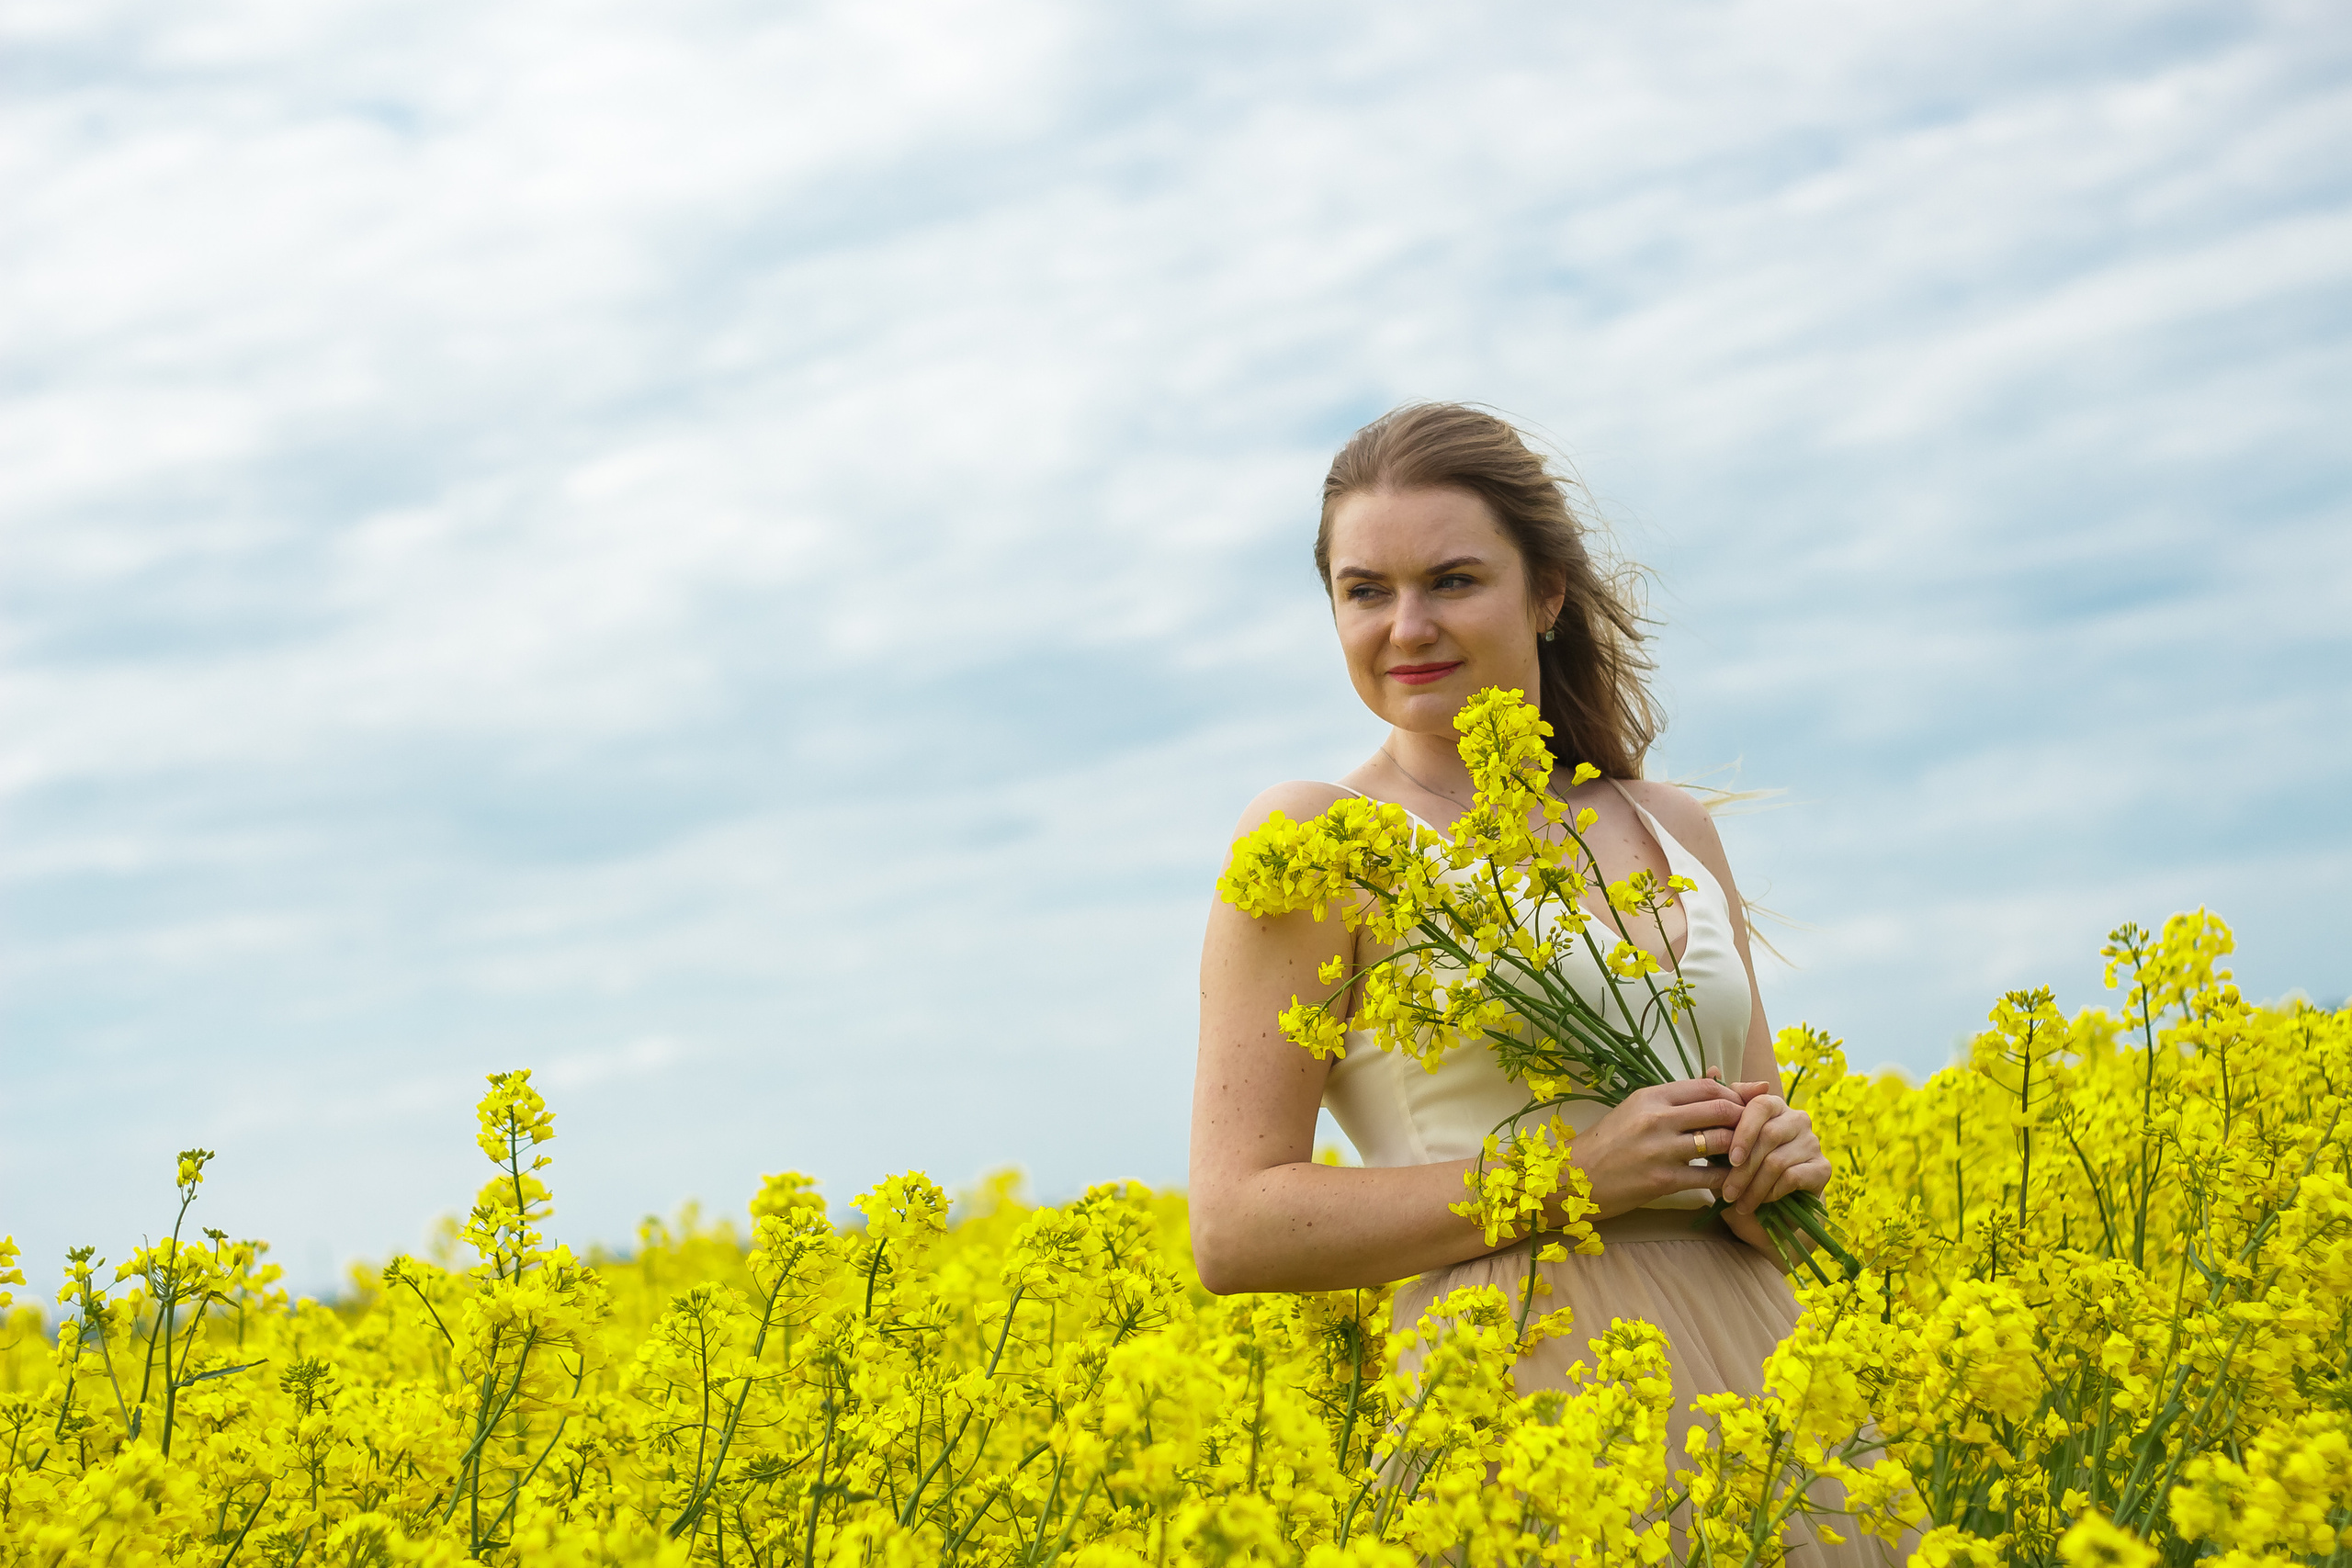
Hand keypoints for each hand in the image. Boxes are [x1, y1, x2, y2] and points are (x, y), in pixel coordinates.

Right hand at [1564, 1078, 1748, 1219]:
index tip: (1743, 1106)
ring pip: (1721, 1141)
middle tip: (1753, 1130)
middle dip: (1744, 1119)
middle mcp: (1657, 1118)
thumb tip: (1719, 1074)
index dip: (1733, 1094)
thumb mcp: (1637, 1109)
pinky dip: (1728, 1179)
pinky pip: (1710, 1177)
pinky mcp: (1663, 1180)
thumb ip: (1677, 1097)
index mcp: (1651, 1096)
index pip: (1707, 1086)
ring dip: (1741, 1148)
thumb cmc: (1608, 1142)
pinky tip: (1734, 1181)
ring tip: (1746, 1154)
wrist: (1573, 1178)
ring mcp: (1661, 1149)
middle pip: (1721, 1109)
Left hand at [1718, 1081, 1830, 1216]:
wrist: (1771, 1209)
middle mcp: (1797, 1119)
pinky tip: (1760, 1203)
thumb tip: (1711, 1067)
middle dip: (1743, 1168)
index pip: (1758, 1105)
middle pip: (1768, 1136)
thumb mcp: (1723, 1143)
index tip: (1728, 1159)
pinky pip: (1793, 1177)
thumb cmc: (1742, 1170)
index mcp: (1773, 1106)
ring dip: (1753, 1186)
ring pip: (1777, 1160)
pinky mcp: (1823, 1167)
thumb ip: (1719, 1108)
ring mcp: (1812, 1142)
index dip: (1742, 1131)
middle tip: (1727, 1192)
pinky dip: (1772, 1192)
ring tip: (1737, 1202)